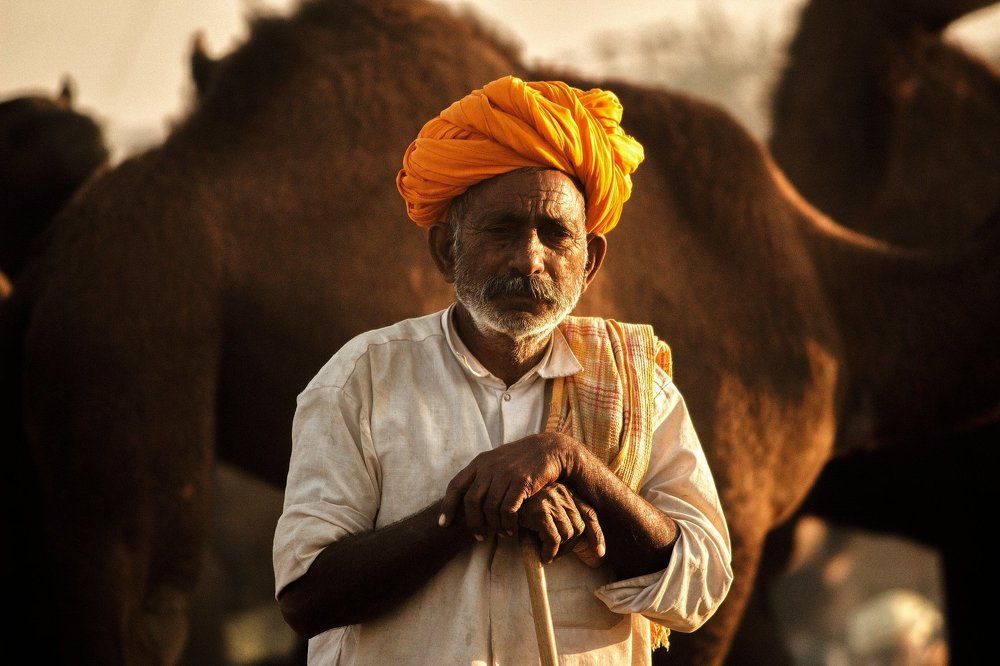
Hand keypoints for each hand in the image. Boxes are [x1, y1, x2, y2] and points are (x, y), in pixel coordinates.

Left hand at [439, 432, 577, 538]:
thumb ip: (481, 475)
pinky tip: (511, 529)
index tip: (443, 524)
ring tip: (501, 534)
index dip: (447, 507)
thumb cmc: (521, 460)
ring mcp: (505, 474)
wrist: (549, 449)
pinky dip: (508, 524)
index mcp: (480, 462)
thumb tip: (463, 497)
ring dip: (494, 526)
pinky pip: (508, 510)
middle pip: (471, 501)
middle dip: (473, 522)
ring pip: (490, 508)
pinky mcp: (522, 482)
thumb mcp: (496, 460)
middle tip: (478, 536)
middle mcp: (489, 467)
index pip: (456, 485)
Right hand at [519, 482, 605, 564]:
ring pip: (568, 534)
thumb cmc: (520, 509)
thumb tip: (588, 548)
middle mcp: (561, 492)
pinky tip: (542, 555)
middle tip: (555, 554)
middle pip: (580, 527)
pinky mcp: (540, 510)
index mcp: (565, 491)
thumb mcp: (544, 511)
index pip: (590, 513)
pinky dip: (550, 551)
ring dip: (559, 551)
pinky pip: (554, 538)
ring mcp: (551, 500)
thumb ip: (560, 521)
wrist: (495, 499)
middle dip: (570, 547)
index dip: (597, 535)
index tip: (599, 554)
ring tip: (547, 554)